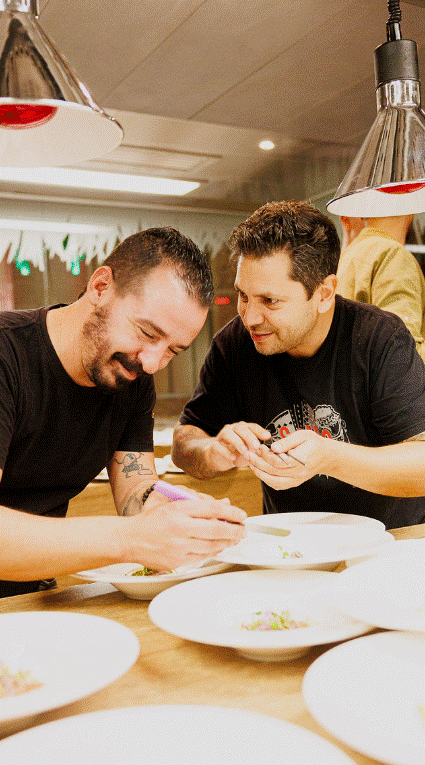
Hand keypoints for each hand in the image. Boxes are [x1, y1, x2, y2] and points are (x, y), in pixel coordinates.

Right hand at [125, 497, 246, 570]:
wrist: (129, 539)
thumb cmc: (150, 519)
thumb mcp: (171, 501)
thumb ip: (197, 501)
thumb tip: (223, 505)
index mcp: (178, 509)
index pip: (212, 509)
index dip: (231, 513)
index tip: (241, 515)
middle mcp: (179, 528)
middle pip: (217, 529)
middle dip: (235, 530)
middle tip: (242, 530)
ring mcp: (178, 546)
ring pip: (212, 546)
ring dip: (227, 542)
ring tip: (234, 539)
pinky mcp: (177, 561)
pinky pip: (202, 557)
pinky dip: (214, 552)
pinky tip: (219, 547)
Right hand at [204, 421, 271, 471]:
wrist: (219, 458)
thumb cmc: (236, 453)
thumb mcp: (249, 452)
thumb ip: (257, 451)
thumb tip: (269, 454)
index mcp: (243, 429)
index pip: (252, 426)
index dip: (260, 431)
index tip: (267, 437)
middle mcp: (232, 430)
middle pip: (241, 428)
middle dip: (249, 437)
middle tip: (256, 446)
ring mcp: (222, 436)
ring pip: (228, 434)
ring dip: (238, 442)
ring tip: (245, 452)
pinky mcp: (214, 446)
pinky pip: (218, 446)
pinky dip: (226, 452)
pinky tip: (233, 458)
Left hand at [245, 429, 336, 489]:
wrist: (326, 457)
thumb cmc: (315, 443)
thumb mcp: (303, 435)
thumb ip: (288, 441)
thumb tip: (273, 447)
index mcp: (302, 459)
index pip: (279, 461)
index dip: (266, 455)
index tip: (259, 447)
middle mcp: (299, 472)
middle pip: (274, 472)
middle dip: (258, 463)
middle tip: (248, 454)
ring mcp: (297, 479)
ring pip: (274, 481)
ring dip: (260, 473)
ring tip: (251, 463)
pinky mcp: (294, 482)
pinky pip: (278, 485)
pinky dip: (267, 480)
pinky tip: (260, 471)